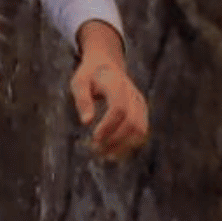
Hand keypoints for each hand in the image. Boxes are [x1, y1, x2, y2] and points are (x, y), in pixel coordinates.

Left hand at [71, 21, 149, 160]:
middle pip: (132, 123)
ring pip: (140, 130)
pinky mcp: (142, 112)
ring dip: (124, 146)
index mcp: (117, 85)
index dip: (108, 127)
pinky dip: (129, 145)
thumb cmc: (89, 75)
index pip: (119, 109)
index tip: (94, 139)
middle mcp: (133, 95)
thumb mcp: (79, 82)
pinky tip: (114, 152)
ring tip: (105, 155)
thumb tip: (86, 122)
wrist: (107, 65)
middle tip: (96, 150)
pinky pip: (141, 132)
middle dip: (115, 140)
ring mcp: (140, 103)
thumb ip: (82, 100)